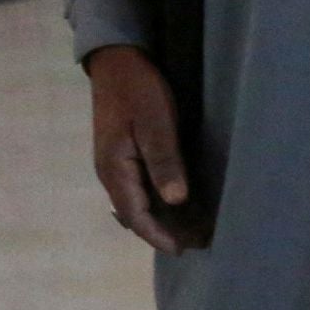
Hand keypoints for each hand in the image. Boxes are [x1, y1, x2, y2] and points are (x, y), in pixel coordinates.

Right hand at [84, 44, 193, 252]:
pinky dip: (160, 201)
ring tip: (195, 227)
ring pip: (139, 203)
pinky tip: (179, 202)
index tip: (182, 248)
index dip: (158, 236)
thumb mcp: (155, 122)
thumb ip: (164, 161)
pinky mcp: (124, 156)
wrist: (116, 61)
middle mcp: (112, 175)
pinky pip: (141, 188)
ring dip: (164, 218)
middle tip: (198, 240)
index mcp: (115, 170)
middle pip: (137, 215)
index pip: (136, 216)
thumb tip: (175, 200)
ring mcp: (116, 165)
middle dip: (165, 231)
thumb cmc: (138, 89)